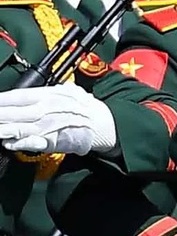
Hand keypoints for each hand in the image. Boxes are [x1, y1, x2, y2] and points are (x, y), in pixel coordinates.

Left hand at [0, 83, 114, 154]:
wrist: (106, 124)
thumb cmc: (85, 108)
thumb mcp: (69, 92)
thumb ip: (49, 92)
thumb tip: (28, 94)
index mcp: (51, 94)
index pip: (20, 96)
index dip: (3, 99)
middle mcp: (49, 109)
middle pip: (16, 112)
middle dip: (1, 114)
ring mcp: (51, 126)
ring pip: (21, 127)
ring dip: (5, 129)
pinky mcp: (54, 142)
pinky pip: (34, 143)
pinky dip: (21, 143)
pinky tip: (9, 143)